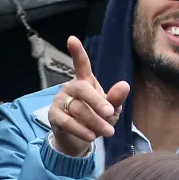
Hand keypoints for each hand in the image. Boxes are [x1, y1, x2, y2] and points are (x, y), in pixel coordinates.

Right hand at [47, 36, 130, 157]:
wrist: (79, 140)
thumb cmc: (96, 120)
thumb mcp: (111, 111)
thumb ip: (116, 99)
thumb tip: (125, 84)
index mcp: (85, 81)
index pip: (81, 64)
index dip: (77, 52)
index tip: (72, 39)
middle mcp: (70, 88)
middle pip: (82, 89)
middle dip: (98, 101)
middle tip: (110, 113)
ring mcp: (60, 100)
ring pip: (78, 108)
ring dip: (95, 122)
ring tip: (108, 132)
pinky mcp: (53, 116)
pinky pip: (67, 122)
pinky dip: (81, 130)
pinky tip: (91, 136)